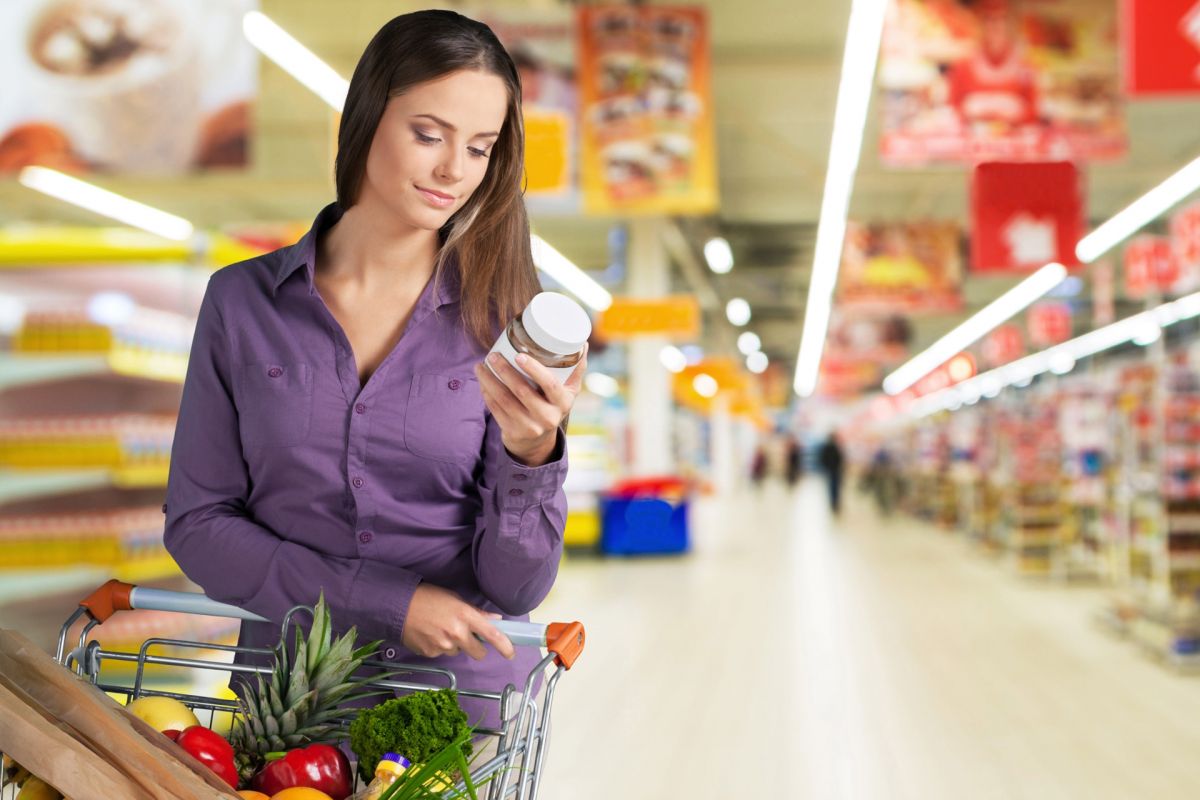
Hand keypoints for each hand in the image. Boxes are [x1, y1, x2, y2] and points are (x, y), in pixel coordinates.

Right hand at [401, 583, 514, 660]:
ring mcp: (443, 645)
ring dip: (456, 645)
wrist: (398, 606)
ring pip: (459, 652)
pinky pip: (442, 654)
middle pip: (478, 653)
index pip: (492, 634)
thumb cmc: (428, 597)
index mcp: (465, 615)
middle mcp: (456, 633)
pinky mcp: (430, 653)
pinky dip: (440, 647)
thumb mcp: (455, 599)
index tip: (510, 653)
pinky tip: (430, 634)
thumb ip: (475, 612)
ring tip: (441, 630)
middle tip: (468, 637)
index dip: (505, 646)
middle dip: (477, 648)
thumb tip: (494, 620)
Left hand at [474, 346, 586, 466]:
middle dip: (504, 370)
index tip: (519, 355)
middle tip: (493, 355)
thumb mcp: (569, 391)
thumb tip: (582, 343)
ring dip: (489, 380)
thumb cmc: (553, 405)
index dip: (534, 369)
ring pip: (504, 400)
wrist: (538, 441)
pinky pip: (495, 409)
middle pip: (522, 391)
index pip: (550, 384)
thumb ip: (575, 368)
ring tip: (481, 365)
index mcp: (563, 402)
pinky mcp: (512, 432)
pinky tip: (482, 381)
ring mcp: (529, 427)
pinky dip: (486, 393)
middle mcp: (548, 417)